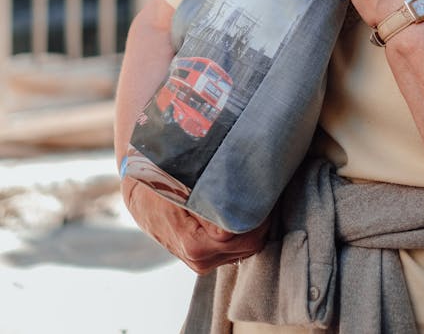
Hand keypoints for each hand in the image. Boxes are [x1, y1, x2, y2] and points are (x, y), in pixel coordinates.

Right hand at [122, 177, 268, 273]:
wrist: (139, 194)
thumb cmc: (162, 181)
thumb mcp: (184, 179)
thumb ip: (211, 190)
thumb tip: (239, 186)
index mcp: (195, 243)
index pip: (244, 233)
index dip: (258, 210)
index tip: (264, 186)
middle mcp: (200, 259)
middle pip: (250, 243)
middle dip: (261, 217)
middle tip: (265, 187)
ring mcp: (204, 262)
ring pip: (247, 247)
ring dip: (255, 224)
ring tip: (256, 195)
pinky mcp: (206, 258)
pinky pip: (237, 248)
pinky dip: (245, 230)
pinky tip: (244, 208)